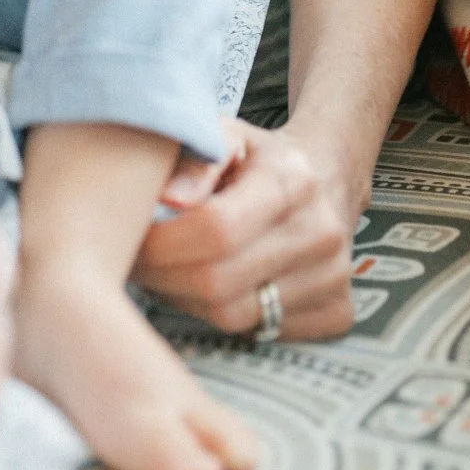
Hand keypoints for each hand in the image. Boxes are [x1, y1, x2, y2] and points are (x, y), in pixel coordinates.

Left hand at [132, 118, 355, 340]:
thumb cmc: (259, 157)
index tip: (132, 237)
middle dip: (162, 277)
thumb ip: (194, 159)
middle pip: (219, 281)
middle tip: (135, 262)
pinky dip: (219, 316)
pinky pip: (258, 334)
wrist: (326, 175)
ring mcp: (334, 279)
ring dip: (184, 299)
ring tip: (163, 273)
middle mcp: (321, 232)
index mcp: (292, 179)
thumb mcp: (226, 135)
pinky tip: (204, 289)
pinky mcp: (337, 313)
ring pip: (233, 316)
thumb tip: (167, 198)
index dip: (163, 241)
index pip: (216, 228)